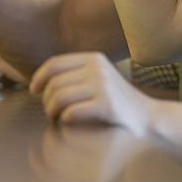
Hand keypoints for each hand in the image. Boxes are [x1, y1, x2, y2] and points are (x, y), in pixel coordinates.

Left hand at [30, 52, 153, 136]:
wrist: (148, 117)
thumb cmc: (118, 101)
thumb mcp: (100, 77)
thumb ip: (77, 73)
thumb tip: (42, 79)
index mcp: (94, 58)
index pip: (55, 63)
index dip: (39, 77)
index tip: (33, 90)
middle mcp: (98, 68)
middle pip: (55, 83)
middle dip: (46, 100)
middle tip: (50, 112)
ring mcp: (103, 86)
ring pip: (60, 97)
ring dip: (52, 111)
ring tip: (56, 118)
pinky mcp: (107, 105)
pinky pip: (71, 112)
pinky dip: (65, 120)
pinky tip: (69, 123)